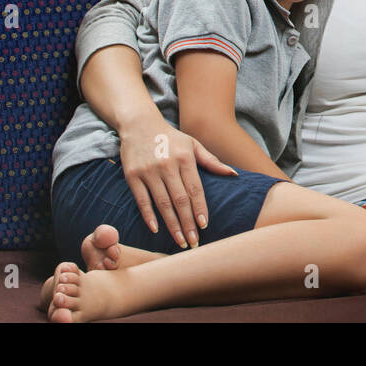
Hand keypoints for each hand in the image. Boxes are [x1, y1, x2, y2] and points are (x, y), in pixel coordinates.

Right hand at [117, 117, 235, 248]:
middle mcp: (167, 165)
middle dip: (188, 223)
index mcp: (185, 158)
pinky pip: (141, 200)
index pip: (195, 189)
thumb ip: (211, 161)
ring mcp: (148, 171)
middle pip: (180, 200)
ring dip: (171, 225)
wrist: (139, 124)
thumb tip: (233, 174)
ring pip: (162, 203)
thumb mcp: (193, 144)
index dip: (200, 208)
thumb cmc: (171, 138)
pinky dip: (148, 216)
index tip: (204, 226)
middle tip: (194, 242)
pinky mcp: (132, 175)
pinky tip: (156, 229)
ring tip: (180, 241)